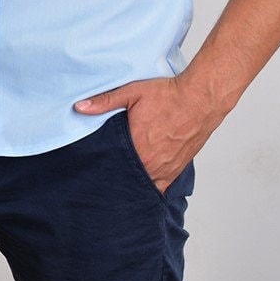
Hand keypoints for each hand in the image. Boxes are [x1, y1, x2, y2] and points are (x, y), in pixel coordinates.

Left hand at [74, 76, 221, 192]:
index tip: (92, 168)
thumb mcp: (131, 92)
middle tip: (103, 175)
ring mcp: (166, 169)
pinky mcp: (177, 169)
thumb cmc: (168, 95)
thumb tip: (79, 107)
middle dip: (115, 176)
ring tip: (120, 180)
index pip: (112, 166)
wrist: (200, 99)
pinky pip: (161, 187)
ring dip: (132, 181)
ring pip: (143, 185)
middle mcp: (152, 163)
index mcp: (137, 146)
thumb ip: (104, 102)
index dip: (101, 168)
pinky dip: (150, 186)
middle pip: (126, 178)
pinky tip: (141, 184)